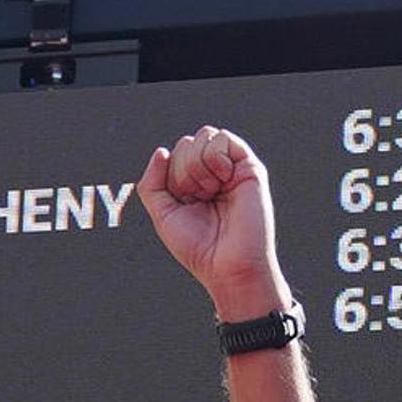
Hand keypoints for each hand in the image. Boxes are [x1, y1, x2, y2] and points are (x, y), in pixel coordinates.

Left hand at [136, 125, 286, 316]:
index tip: (183, 203)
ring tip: (211, 191)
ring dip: (198, 165)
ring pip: (204, 136)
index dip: (171, 177)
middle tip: (199, 198)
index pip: (173, 156)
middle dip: (184, 171)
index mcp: (192, 185)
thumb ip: (152, 184)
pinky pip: (223, 138)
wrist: (227, 266)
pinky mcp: (249, 168)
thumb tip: (162, 151)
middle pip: (187, 143)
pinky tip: (221, 179)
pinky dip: (215, 156)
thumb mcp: (163, 215)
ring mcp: (231, 170)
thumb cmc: (198, 248)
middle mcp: (212, 175)